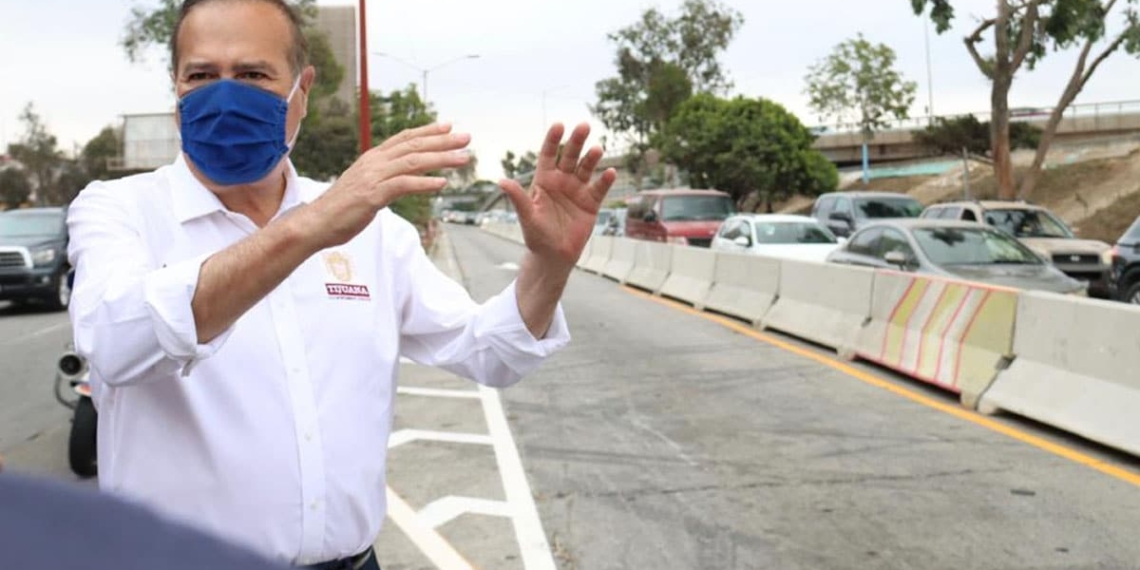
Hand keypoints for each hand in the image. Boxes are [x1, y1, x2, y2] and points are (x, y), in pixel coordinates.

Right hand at [303, 123, 470, 247]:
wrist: (316, 222)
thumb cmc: (342, 208)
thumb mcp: (365, 186)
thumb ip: (383, 179)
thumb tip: (401, 179)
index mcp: (373, 158)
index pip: (404, 138)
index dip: (428, 131)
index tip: (449, 126)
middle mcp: (375, 163)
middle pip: (414, 146)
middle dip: (443, 141)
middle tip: (466, 138)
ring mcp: (373, 177)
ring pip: (413, 162)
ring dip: (441, 159)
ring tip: (463, 159)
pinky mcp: (373, 195)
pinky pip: (403, 185)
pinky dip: (425, 183)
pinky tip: (442, 183)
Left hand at [500, 123, 616, 265]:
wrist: (554, 255)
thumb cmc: (536, 235)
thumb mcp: (527, 216)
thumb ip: (518, 197)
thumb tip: (501, 181)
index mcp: (544, 180)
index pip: (549, 155)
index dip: (553, 140)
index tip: (559, 125)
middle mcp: (562, 181)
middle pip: (570, 156)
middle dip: (577, 141)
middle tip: (584, 126)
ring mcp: (578, 190)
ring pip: (586, 169)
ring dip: (592, 158)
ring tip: (597, 149)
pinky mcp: (591, 203)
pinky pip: (599, 189)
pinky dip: (605, 180)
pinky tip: (610, 172)